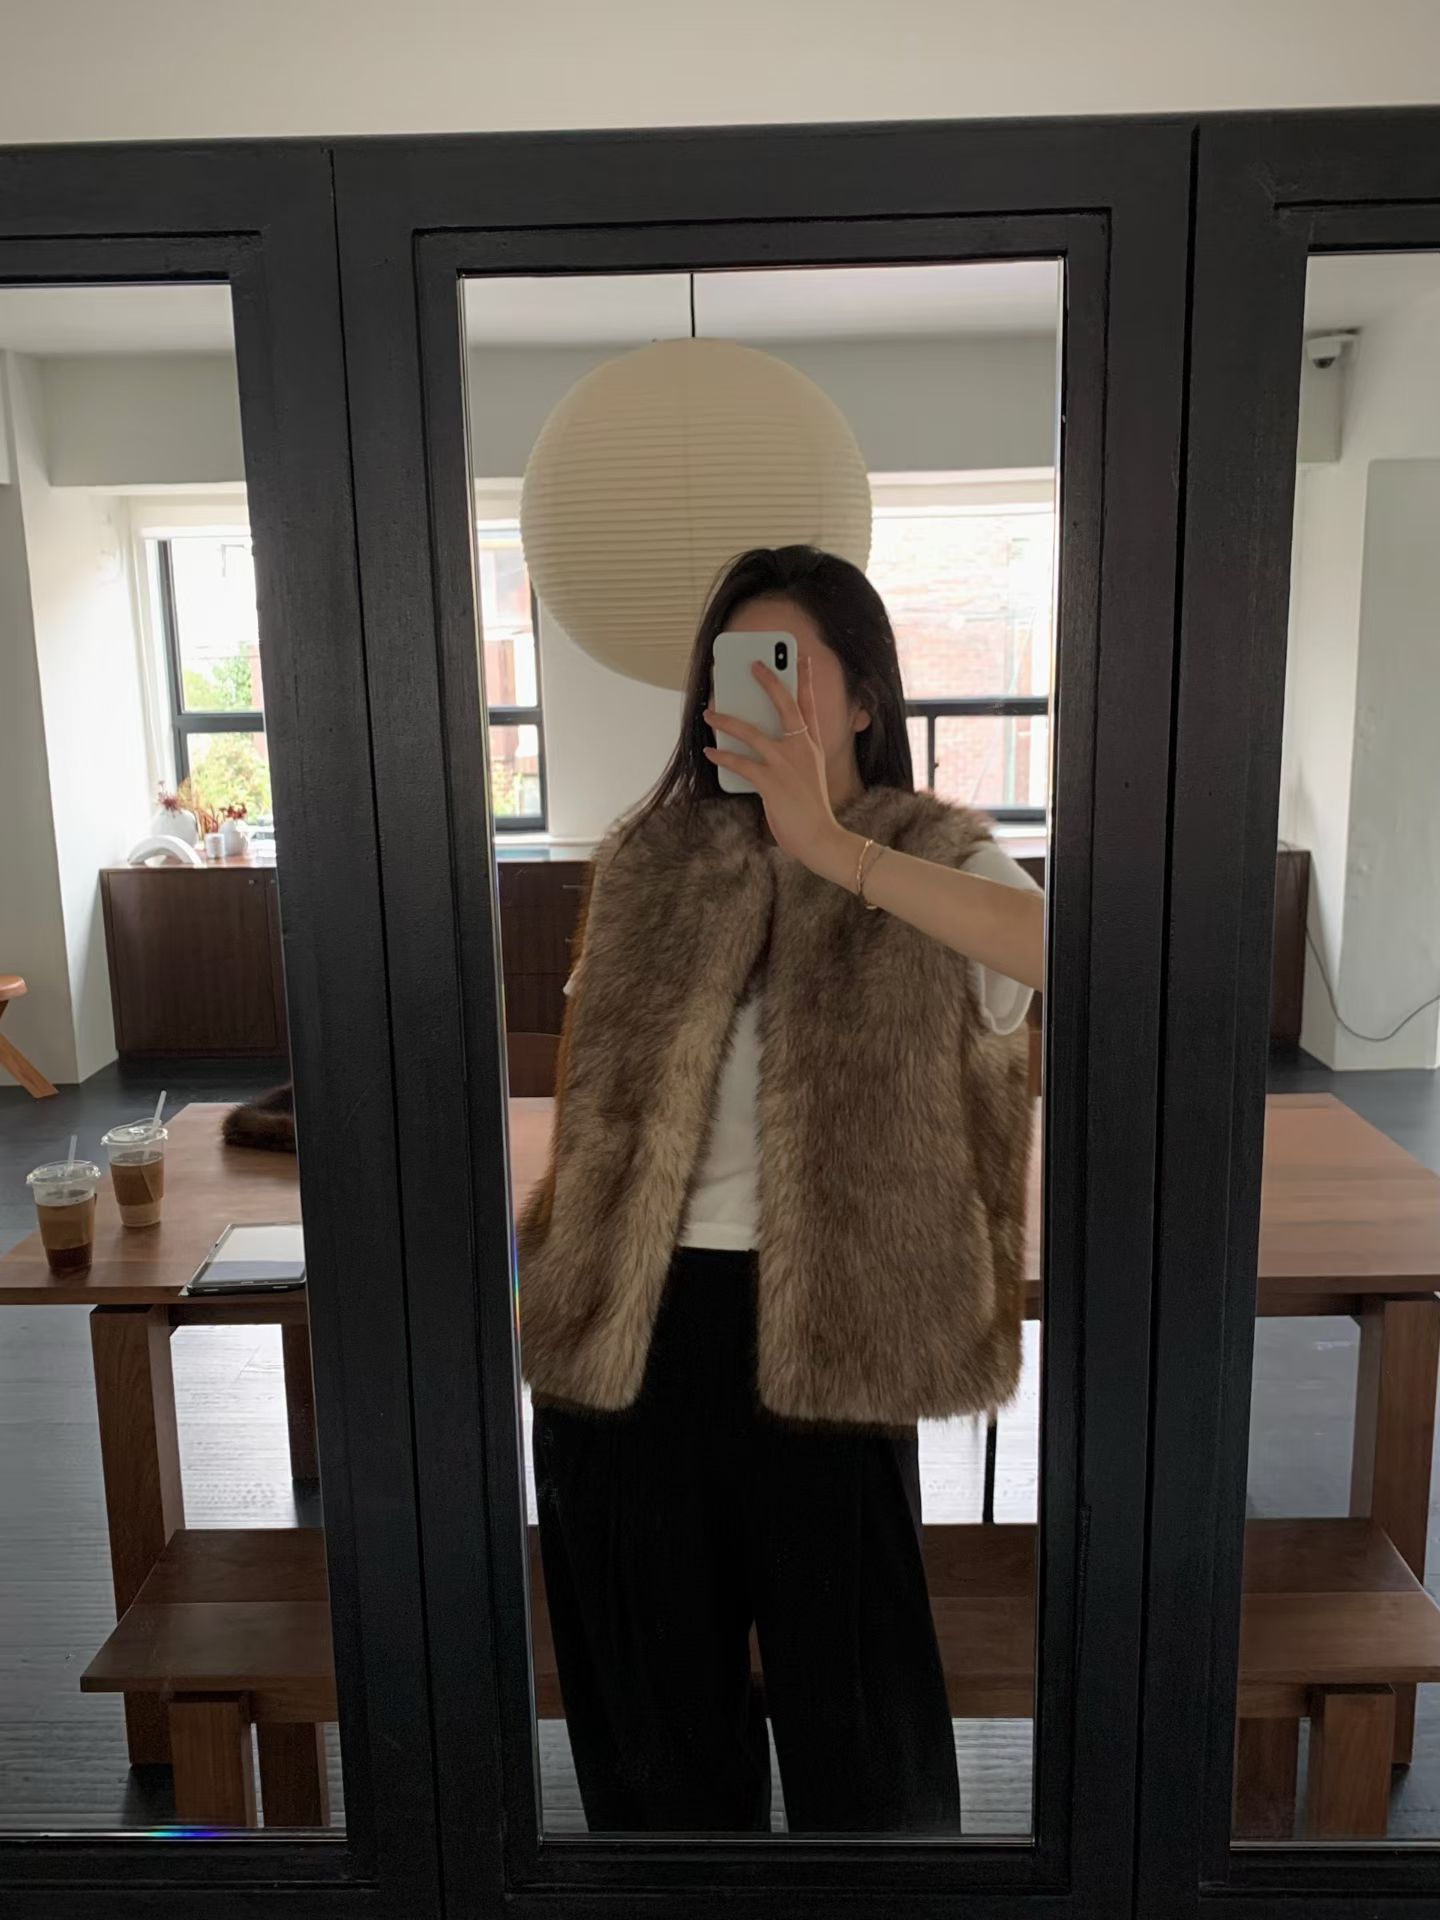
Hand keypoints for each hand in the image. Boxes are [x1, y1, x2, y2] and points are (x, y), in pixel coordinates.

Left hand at [703, 657, 848, 875]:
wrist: (820, 837)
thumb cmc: (811, 810)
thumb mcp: (808, 776)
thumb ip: (792, 756)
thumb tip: (764, 742)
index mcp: (812, 747)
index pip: (809, 706)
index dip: (805, 680)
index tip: (801, 658)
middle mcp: (801, 749)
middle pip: (785, 705)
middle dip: (769, 682)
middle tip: (753, 664)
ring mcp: (785, 764)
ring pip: (751, 732)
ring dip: (726, 721)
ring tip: (709, 713)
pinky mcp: (770, 782)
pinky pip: (740, 762)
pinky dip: (722, 756)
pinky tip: (710, 752)